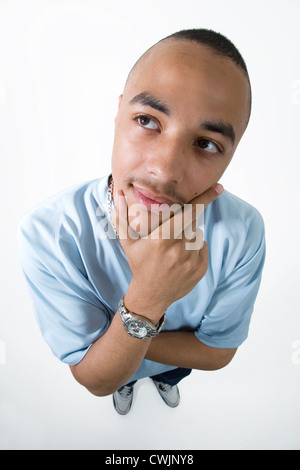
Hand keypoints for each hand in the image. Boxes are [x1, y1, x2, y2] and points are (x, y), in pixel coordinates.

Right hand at [113, 184, 222, 322]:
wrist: (151, 295)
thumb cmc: (139, 263)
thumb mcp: (127, 241)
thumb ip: (121, 216)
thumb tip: (119, 193)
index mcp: (161, 238)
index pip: (188, 212)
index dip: (205, 198)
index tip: (219, 187)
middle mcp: (178, 249)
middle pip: (191, 222)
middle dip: (184, 221)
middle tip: (172, 232)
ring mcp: (191, 260)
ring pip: (197, 234)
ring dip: (188, 235)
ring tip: (173, 249)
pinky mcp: (200, 268)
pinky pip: (202, 247)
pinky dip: (194, 247)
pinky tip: (181, 257)